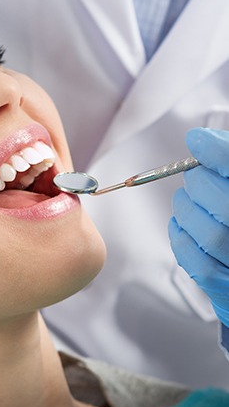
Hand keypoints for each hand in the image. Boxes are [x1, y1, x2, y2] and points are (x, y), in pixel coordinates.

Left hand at [168, 128, 228, 328]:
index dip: (219, 153)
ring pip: (212, 236)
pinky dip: (182, 240)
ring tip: (185, 200)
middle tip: (193, 177)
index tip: (197, 140)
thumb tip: (199, 140)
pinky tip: (181, 225)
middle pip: (227, 205)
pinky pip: (201, 266)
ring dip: (187, 211)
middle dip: (200, 185)